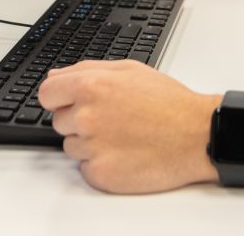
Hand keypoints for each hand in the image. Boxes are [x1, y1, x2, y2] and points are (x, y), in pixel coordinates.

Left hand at [38, 60, 218, 192]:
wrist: (197, 136)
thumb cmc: (169, 103)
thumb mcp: (130, 70)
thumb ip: (87, 69)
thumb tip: (55, 76)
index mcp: (90, 85)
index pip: (46, 94)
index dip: (60, 98)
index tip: (72, 102)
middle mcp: (86, 115)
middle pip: (59, 121)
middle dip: (79, 120)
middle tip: (113, 119)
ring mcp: (91, 147)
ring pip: (71, 146)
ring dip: (90, 144)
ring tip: (123, 136)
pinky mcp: (100, 174)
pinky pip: (85, 169)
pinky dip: (101, 164)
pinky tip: (124, 154)